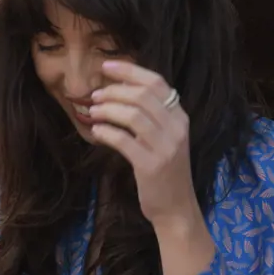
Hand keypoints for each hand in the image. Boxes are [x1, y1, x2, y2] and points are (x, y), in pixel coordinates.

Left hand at [90, 60, 214, 274]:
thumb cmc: (164, 171)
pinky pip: (124, 140)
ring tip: (93, 112)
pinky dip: (106, 132)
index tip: (106, 66)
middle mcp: (177, 127)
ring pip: (132, 115)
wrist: (176, 208)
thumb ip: (149, 116)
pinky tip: (96, 132)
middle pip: (142, 95)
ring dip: (107, 110)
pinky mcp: (151, 165)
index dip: (130, 71)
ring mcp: (166, 146)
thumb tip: (116, 92)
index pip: (157, 82)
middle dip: (114, 91)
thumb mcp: (164, 138)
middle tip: (95, 95)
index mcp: (180, 116)